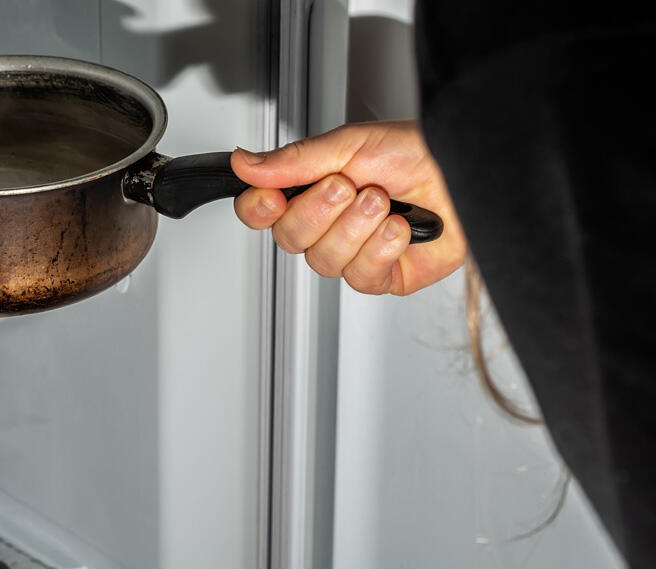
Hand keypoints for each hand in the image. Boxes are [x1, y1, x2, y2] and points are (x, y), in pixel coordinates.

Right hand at [231, 120, 465, 294]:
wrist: (468, 174)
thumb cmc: (419, 153)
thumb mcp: (350, 145)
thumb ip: (293, 160)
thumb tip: (245, 163)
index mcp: (312, 190)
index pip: (261, 212)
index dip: (259, 209)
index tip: (270, 196)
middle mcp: (329, 225)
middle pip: (289, 239)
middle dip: (320, 211)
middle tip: (348, 187)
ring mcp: (354, 253)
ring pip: (324, 261)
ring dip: (356, 228)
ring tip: (383, 203)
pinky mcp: (384, 277)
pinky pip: (360, 277)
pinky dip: (381, 248)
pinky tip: (399, 228)